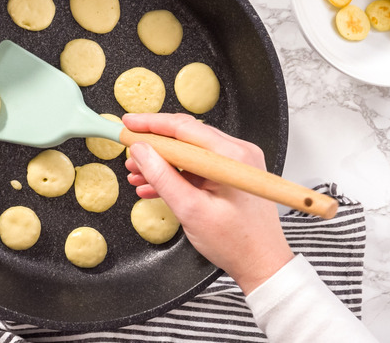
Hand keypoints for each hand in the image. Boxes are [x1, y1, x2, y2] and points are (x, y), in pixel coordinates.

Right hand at [123, 113, 293, 294]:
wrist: (261, 264)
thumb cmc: (236, 243)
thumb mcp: (190, 210)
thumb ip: (162, 177)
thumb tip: (140, 151)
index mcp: (232, 156)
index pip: (184, 128)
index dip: (151, 124)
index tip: (128, 125)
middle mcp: (238, 153)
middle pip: (186, 137)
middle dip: (153, 145)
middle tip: (128, 150)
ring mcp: (236, 164)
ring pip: (189, 153)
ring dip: (161, 162)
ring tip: (136, 174)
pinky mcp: (231, 176)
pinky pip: (197, 167)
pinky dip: (175, 174)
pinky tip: (152, 186)